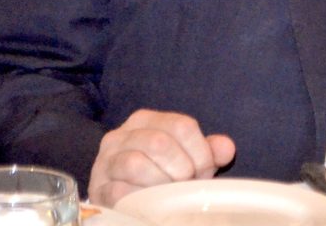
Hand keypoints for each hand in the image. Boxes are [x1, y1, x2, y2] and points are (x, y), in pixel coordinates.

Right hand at [88, 109, 235, 206]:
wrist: (117, 193)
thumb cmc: (157, 173)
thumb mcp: (183, 158)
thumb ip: (206, 151)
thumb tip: (227, 148)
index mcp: (145, 120)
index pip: (182, 126)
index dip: (200, 152)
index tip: (205, 171)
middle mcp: (121, 135)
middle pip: (160, 143)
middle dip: (182, 170)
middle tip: (188, 185)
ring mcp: (106, 162)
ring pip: (137, 164)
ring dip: (161, 185)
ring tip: (170, 196)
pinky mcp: (98, 189)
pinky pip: (120, 192)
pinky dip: (141, 199)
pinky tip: (151, 204)